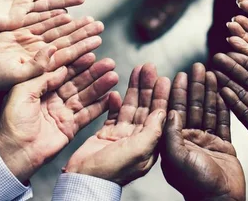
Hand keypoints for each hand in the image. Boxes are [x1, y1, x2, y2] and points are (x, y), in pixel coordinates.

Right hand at [0, 14, 103, 91]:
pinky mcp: (17, 32)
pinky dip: (50, 15)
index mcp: (40, 67)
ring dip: (72, 24)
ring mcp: (28, 43)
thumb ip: (35, 68)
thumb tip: (53, 52)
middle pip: (65, 40)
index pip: (67, 54)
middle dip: (83, 33)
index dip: (83, 46)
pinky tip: (65, 12)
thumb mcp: (13, 78)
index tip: (99, 39)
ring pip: (55, 30)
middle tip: (100, 25)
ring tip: (89, 17)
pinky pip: (38, 21)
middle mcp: (37, 54)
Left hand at [0, 59, 118, 181]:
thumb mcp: (21, 92)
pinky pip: (88, 114)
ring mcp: (62, 113)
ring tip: (113, 76)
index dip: (77, 63)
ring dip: (100, 86)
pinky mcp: (70, 128)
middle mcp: (52, 99)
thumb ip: (41, 77)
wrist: (13, 154)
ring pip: (85, 96)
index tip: (91, 53)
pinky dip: (100, 106)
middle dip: (93, 72)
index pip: (62, 71)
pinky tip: (111, 97)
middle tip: (109, 63)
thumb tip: (59, 64)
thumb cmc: (11, 123)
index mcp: (39, 88)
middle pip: (77, 82)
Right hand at [64, 64, 169, 184]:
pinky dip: (115, 102)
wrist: (83, 180)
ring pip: (131, 107)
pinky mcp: (106, 134)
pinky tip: (116, 91)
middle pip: (145, 107)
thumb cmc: (111, 171)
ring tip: (137, 70)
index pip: (158, 115)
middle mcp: (138, 140)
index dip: (161, 95)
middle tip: (149, 67)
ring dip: (134, 89)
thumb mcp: (138, 150)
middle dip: (147, 86)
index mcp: (150, 146)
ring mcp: (122, 136)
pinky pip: (113, 113)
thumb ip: (152, 130)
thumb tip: (164, 111)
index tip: (163, 78)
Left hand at [161, 63, 244, 200]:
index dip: (176, 91)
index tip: (178, 73)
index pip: (174, 110)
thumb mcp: (177, 158)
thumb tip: (170, 110)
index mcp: (174, 142)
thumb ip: (172, 134)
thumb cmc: (196, 185)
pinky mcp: (223, 144)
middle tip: (197, 65)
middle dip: (194, 86)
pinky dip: (224, 105)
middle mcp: (188, 139)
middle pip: (191, 106)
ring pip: (207, 110)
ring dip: (209, 91)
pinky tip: (224, 90)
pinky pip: (223, 120)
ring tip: (211, 72)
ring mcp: (206, 141)